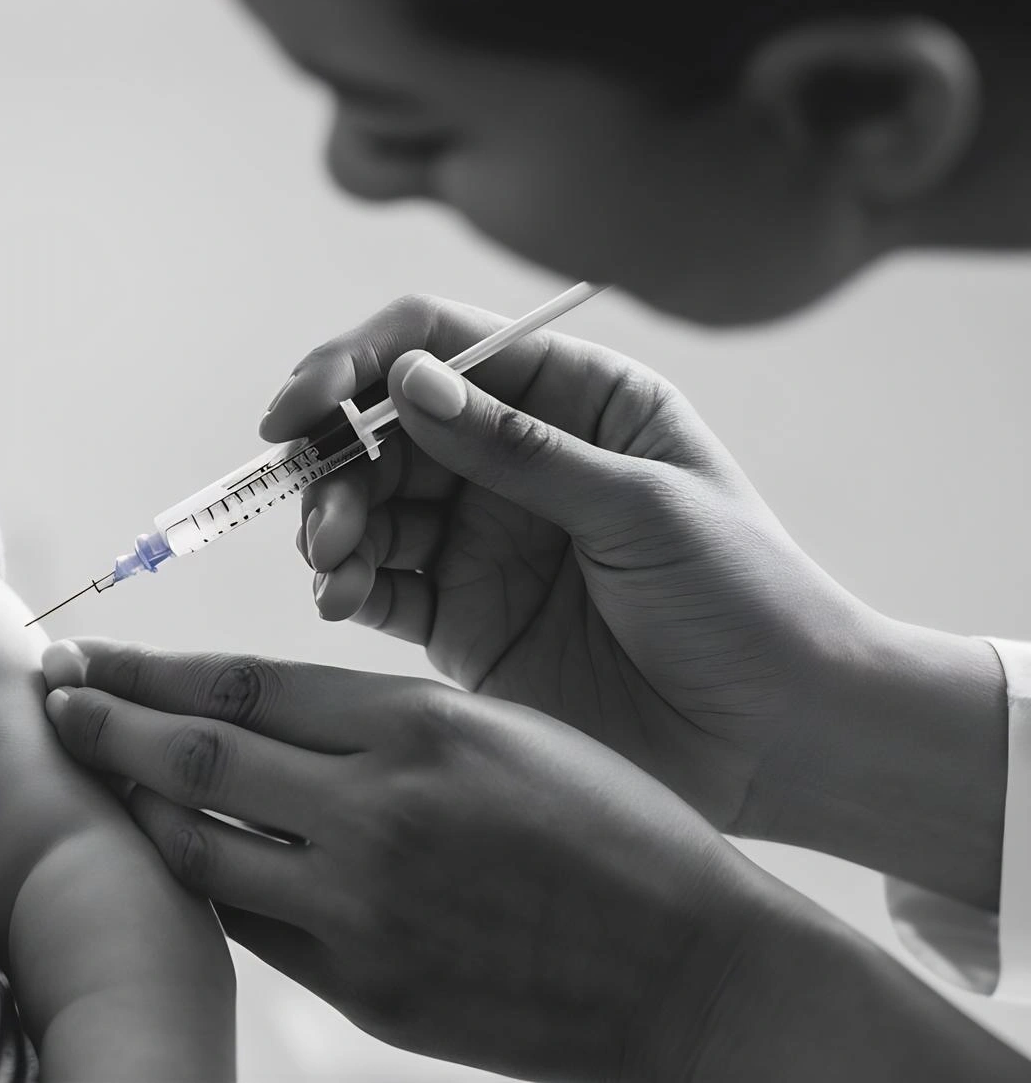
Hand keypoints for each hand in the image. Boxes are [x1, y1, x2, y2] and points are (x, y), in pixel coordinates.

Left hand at [40, 638, 1030, 1082]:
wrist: (695, 974)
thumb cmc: (620, 833)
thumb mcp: (508, 732)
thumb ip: (384, 726)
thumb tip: (267, 719)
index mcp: (420, 726)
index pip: (239, 683)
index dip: (147, 666)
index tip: (86, 650)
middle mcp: (376, 811)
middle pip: (194, 755)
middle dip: (103, 721)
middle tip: (44, 695)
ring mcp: (363, 908)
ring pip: (198, 846)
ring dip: (126, 806)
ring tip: (81, 773)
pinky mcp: (365, 989)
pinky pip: (246, 926)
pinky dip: (195, 885)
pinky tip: (162, 858)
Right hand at [263, 293, 883, 834]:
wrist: (779, 740)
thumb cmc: (744, 600)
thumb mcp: (640, 507)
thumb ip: (518, 448)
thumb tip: (410, 380)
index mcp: (573, 399)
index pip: (442, 344)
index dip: (360, 361)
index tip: (305, 404)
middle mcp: (515, 459)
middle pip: (385, 425)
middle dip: (334, 457)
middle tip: (317, 511)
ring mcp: (483, 539)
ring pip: (368, 503)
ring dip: (330, 522)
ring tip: (329, 561)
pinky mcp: (461, 617)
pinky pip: (377, 584)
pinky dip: (343, 584)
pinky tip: (337, 598)